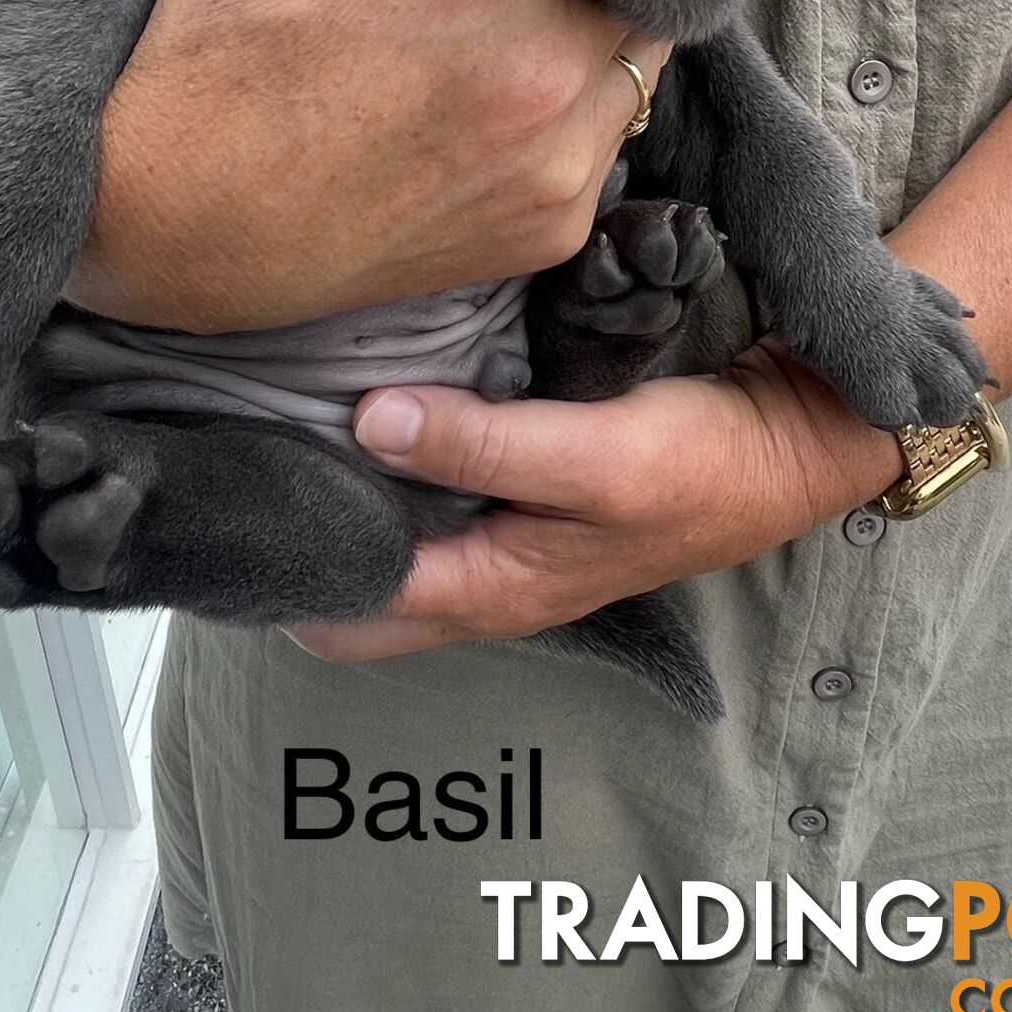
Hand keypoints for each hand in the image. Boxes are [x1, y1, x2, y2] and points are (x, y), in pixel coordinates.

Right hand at [68, 0, 667, 331]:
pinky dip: (568, 106)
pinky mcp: (554, 230)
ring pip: (637, 58)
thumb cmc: (215, 50)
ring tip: (505, 13)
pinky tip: (488, 92)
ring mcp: (563, 169)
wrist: (181, 225)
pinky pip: (604, 136)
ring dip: (590, 28)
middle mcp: (554, 84)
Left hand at [288, 344, 902, 661]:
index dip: (285, 561)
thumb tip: (366, 422)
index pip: (346, 610)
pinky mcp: (514, 489)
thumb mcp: (591, 459)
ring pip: (383, 534)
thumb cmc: (696, 467)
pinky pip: (423, 491)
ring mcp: (496, 535)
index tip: (228, 498)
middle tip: (235, 455)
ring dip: (335, 495)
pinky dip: (384, 460)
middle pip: (350, 587)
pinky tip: (356, 402)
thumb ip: (481, 444)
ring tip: (271, 421)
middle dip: (292, 536)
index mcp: (488, 591)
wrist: (782, 446)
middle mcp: (480, 575)